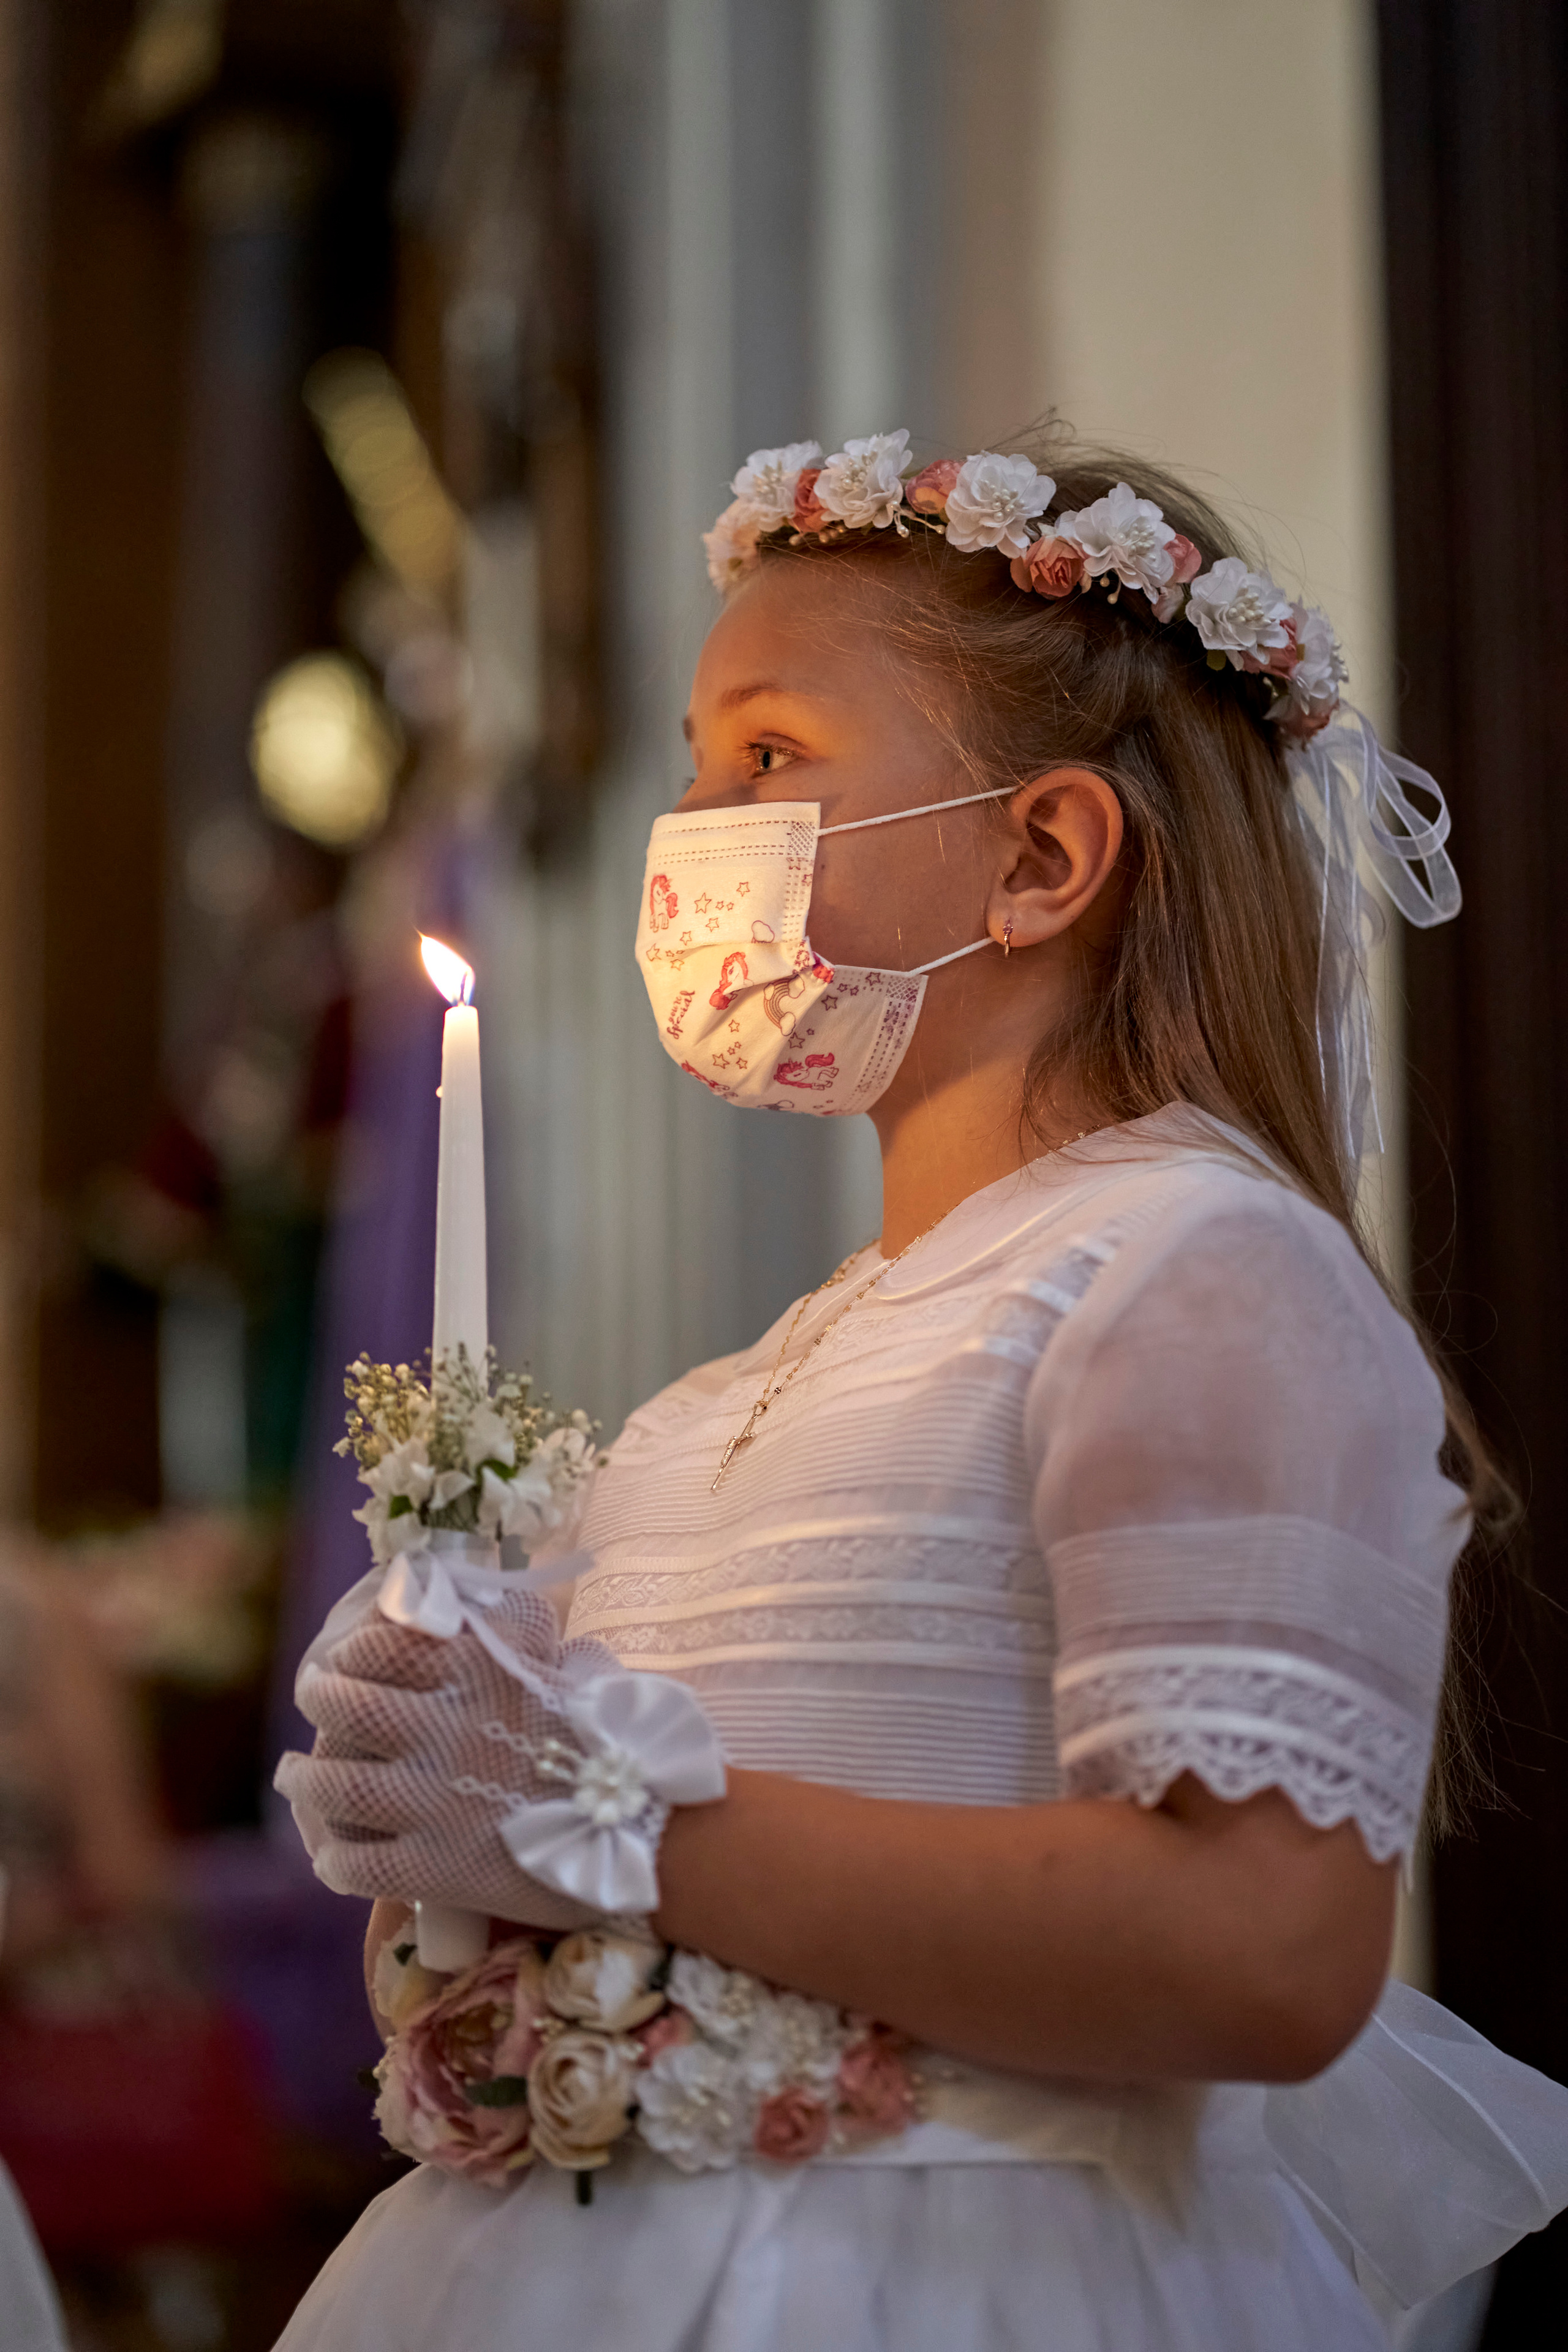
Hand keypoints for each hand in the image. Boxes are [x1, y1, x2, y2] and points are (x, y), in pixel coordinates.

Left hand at [274, 1587, 726, 1927]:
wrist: (652, 1833)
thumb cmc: (623, 1745)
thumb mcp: (576, 1669)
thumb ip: (525, 1642)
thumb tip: (491, 1613)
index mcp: (482, 1671)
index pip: (383, 1643)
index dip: (357, 1649)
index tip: (352, 1656)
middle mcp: (448, 1727)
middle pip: (344, 1704)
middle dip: (322, 1700)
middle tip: (319, 1702)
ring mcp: (435, 1800)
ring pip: (334, 1783)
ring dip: (306, 1779)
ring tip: (298, 1775)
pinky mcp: (435, 1868)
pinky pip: (353, 1863)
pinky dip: (335, 1859)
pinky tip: (336, 1854)